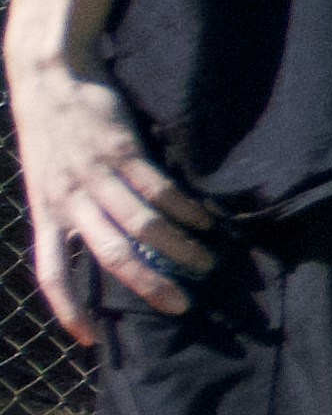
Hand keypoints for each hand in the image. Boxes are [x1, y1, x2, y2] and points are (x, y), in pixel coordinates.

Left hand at [13, 60, 212, 339]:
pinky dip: (185, 211)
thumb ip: (69, 211)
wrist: (49, 74)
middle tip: (180, 306)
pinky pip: (160, 189)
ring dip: (179, 248)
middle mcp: (69, 199)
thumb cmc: (51, 130)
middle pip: (110, 255)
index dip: (67, 309)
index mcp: (46, 210)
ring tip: (204, 263)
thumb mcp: (45, 178)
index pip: (51, 272)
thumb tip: (103, 247)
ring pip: (143, 224)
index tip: (90, 340)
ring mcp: (96, 175)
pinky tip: (204, 223)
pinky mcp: (123, 151)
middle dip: (147, 285)